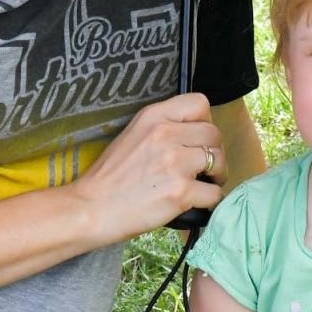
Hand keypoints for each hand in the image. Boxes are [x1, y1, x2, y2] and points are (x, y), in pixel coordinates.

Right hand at [72, 92, 224, 242]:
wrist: (92, 208)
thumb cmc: (110, 176)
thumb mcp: (132, 135)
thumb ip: (162, 127)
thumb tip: (194, 133)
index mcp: (153, 116)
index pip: (199, 103)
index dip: (206, 121)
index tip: (199, 138)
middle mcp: (165, 134)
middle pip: (214, 134)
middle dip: (215, 152)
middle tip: (205, 167)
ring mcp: (174, 163)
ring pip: (219, 161)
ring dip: (217, 175)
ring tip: (203, 184)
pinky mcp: (180, 192)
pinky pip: (214, 192)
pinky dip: (209, 201)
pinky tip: (195, 203)